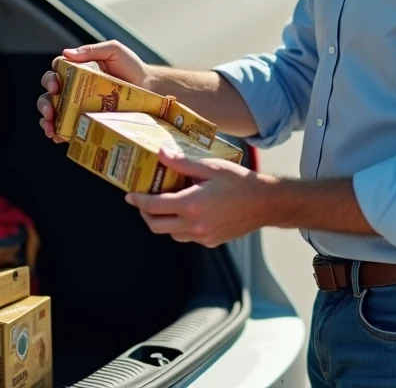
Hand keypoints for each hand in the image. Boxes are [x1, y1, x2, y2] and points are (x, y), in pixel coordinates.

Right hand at [37, 40, 150, 141]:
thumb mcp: (114, 51)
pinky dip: (58, 132)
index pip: (56, 72)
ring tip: (50, 128)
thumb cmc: (131, 67)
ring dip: (46, 120)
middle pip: (49, 94)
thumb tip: (66, 53)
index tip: (56, 86)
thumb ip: (92, 50)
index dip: (50, 78)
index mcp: (77, 69)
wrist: (150, 88)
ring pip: (54, 112)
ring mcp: (79, 105)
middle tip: (50, 111)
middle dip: (44, 103)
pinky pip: (67, 127)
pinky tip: (58, 137)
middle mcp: (74, 87)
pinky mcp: (86, 120)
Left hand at [125, 150, 274, 247]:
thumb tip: (160, 154)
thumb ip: (182, 163)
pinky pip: (187, 237)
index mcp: (192, 205)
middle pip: (156, 226)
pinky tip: (187, 212)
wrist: (265, 203)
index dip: (138, 201)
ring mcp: (203, 236)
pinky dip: (180, 226)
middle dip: (145, 213)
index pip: (154, 206)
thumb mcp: (210, 167)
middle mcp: (194, 225)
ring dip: (163, 221)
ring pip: (171, 234)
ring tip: (166, 204)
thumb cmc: (239, 182)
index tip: (130, 195)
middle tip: (143, 201)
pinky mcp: (211, 242)